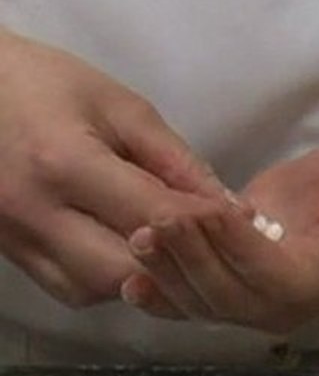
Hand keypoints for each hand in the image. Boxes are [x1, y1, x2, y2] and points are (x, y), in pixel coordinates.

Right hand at [0, 29, 228, 309]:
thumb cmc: (45, 86)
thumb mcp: (120, 107)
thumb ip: (177, 162)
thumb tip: (231, 210)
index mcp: (64, 164)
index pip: (154, 217)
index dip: (203, 226)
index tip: (238, 224)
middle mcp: (35, 213)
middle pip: (126, 270)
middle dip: (174, 262)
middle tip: (202, 242)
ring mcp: (17, 241)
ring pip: (100, 289)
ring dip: (143, 277)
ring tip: (163, 246)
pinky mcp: (12, 255)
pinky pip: (73, 289)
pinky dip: (109, 281)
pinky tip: (124, 251)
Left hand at [121, 143, 318, 333]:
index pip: (274, 277)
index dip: (239, 248)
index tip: (207, 209)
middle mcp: (286, 311)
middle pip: (229, 299)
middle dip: (192, 261)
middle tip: (160, 219)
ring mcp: (253, 312)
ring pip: (202, 305)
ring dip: (169, 273)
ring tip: (140, 235)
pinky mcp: (226, 300)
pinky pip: (188, 308)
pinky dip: (159, 297)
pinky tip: (132, 276)